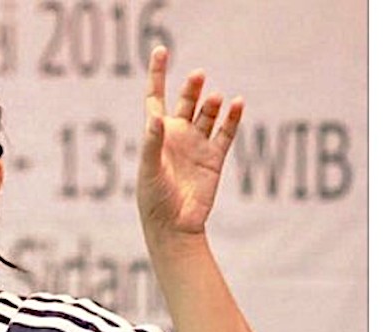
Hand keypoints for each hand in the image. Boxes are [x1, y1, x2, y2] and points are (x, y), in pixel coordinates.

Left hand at [138, 46, 243, 238]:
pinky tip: (237, 104)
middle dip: (191, 87)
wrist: (174, 226)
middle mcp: (177, 135)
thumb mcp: (148, 170)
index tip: (161, 50)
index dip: (158, 73)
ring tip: (216, 98)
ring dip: (212, 103)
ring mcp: (197, 145)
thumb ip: (152, 144)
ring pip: (208, 114)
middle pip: (186, 101)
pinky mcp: (214, 158)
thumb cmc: (154, 198)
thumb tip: (155, 118)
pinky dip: (233, 118)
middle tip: (198, 75)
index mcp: (156, 135)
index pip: (156, 97)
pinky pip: (226, 132)